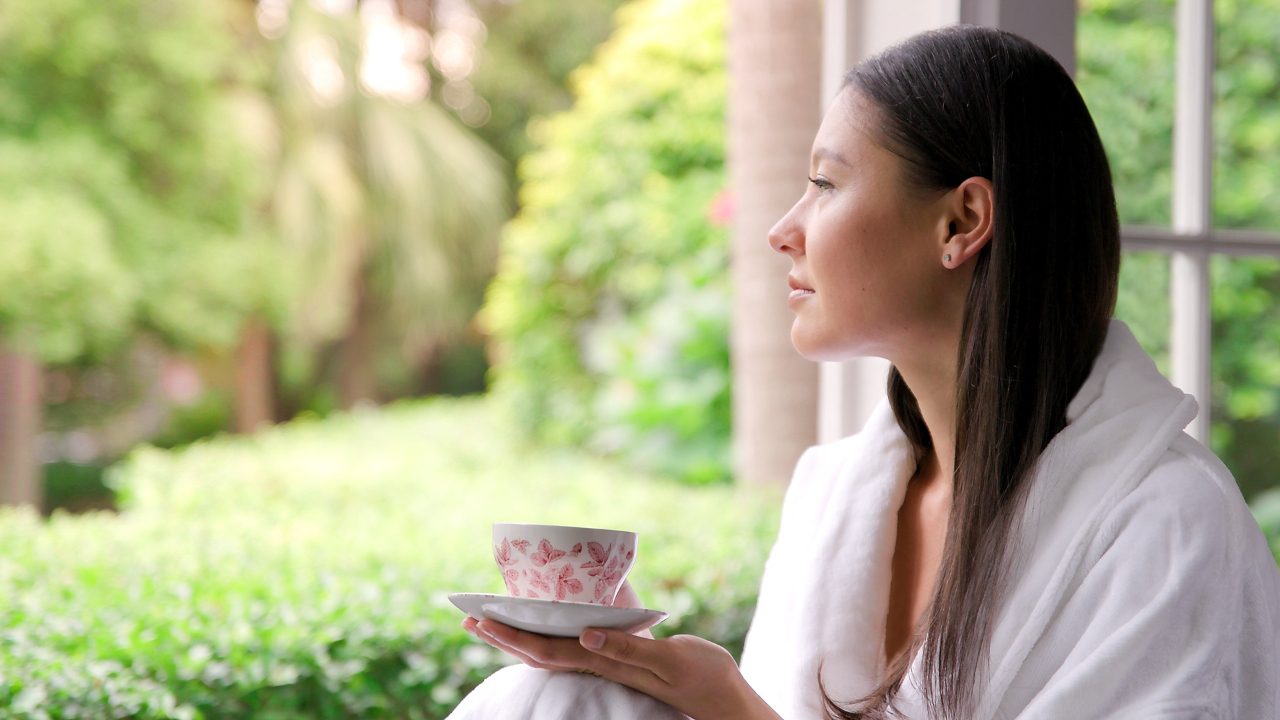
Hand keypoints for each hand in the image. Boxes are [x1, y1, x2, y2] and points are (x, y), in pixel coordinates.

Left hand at [462, 618, 779, 719]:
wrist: (723, 699)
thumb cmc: (701, 676)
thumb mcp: (669, 659)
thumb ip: (629, 648)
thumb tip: (586, 636)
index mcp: (606, 661)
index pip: (546, 650)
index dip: (511, 635)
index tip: (480, 618)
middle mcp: (599, 664)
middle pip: (538, 652)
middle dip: (502, 635)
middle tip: (468, 616)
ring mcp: (608, 665)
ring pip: (551, 652)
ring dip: (519, 636)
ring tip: (492, 621)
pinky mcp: (619, 662)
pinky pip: (572, 649)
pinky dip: (548, 636)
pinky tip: (542, 627)